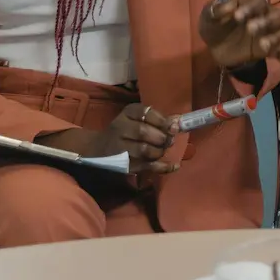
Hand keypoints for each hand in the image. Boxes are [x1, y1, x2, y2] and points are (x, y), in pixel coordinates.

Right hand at [38, 103, 176, 174]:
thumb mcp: (138, 118)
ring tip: (163, 150)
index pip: (145, 112)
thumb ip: (159, 119)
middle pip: (143, 132)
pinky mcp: (124, 164)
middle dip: (162, 137)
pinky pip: (145, 166)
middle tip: (170, 140)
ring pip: (143, 150)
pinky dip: (163, 167)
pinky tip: (175, 166)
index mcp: (127, 113)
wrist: (99, 148)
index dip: (162, 121)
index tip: (174, 126)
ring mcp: (120, 148)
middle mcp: (120, 128)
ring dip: (159, 151)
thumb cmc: (126, 131)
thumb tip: (180, 121)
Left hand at [199, 0, 279, 70]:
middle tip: (250, 29)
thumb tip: (228, 7)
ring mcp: (269, 32)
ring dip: (277, 37)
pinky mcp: (269, 48)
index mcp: (252, 3)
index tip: (236, 17)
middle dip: (268, 20)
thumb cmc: (214, 25)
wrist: (216, 46)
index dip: (251, 6)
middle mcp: (265, 15)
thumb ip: (214, 9)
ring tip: (263, 45)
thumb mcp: (208, 16)